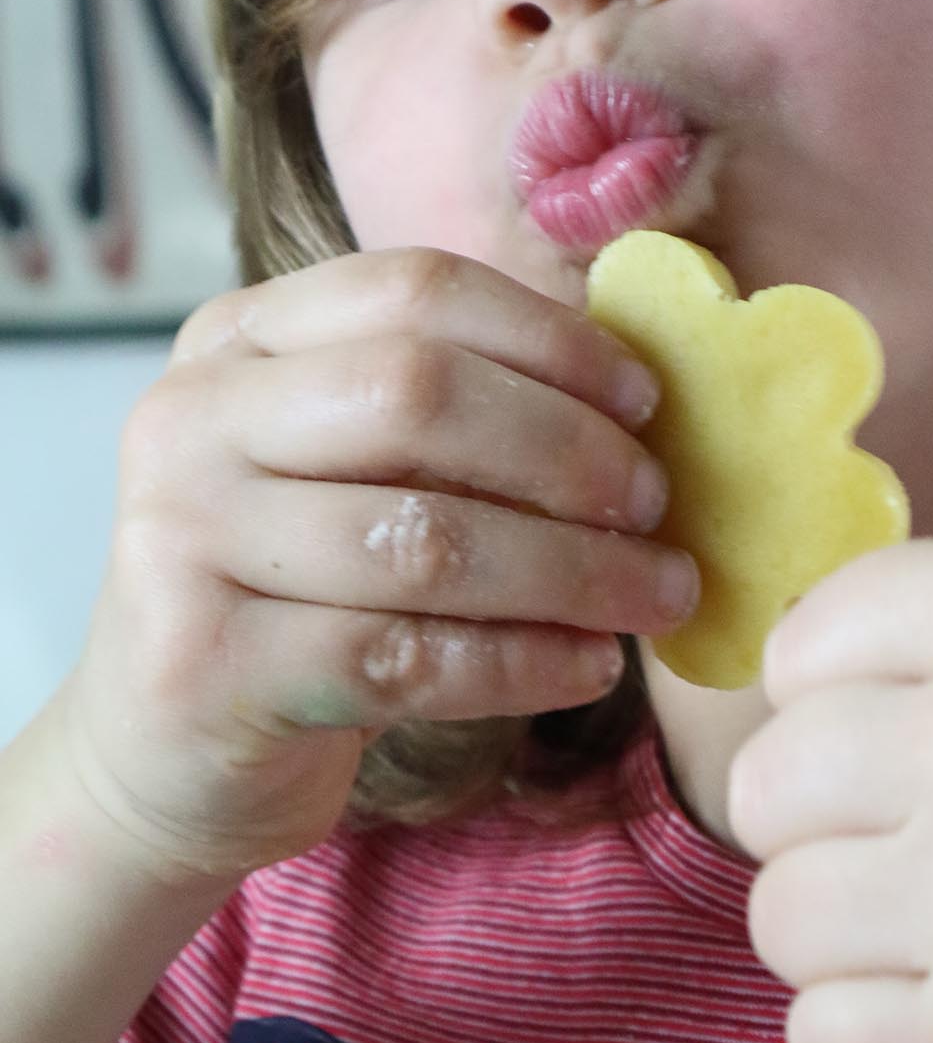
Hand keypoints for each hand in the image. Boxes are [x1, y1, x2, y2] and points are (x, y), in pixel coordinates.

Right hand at [61, 248, 698, 885]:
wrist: (162, 752)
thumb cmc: (295, 594)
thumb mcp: (344, 471)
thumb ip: (452, 415)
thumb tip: (641, 396)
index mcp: (234, 340)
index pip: (412, 289)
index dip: (549, 338)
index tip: (646, 401)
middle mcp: (189, 421)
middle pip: (420, 395)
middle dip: (570, 452)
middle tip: (658, 507)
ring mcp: (184, 541)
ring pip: (426, 540)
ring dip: (575, 572)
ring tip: (659, 596)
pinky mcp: (208, 666)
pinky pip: (407, 657)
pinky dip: (524, 663)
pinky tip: (591, 667)